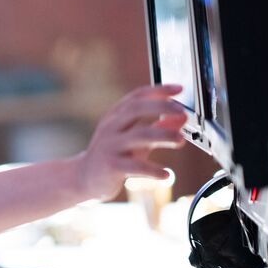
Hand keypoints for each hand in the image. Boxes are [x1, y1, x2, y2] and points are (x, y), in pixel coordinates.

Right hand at [75, 83, 186, 201]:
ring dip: (164, 135)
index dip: (158, 90)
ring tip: (181, 140)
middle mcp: (111, 128)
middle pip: (136, 109)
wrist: (84, 178)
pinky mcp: (111, 166)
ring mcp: (110, 146)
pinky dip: (154, 170)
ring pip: (140, 135)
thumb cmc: (113, 156)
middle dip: (162, 107)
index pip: (137, 96)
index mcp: (115, 117)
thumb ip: (158, 128)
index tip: (178, 89)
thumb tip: (182, 118)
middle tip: (183, 111)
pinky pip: (136, 166)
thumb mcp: (136, 140)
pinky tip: (167, 175)